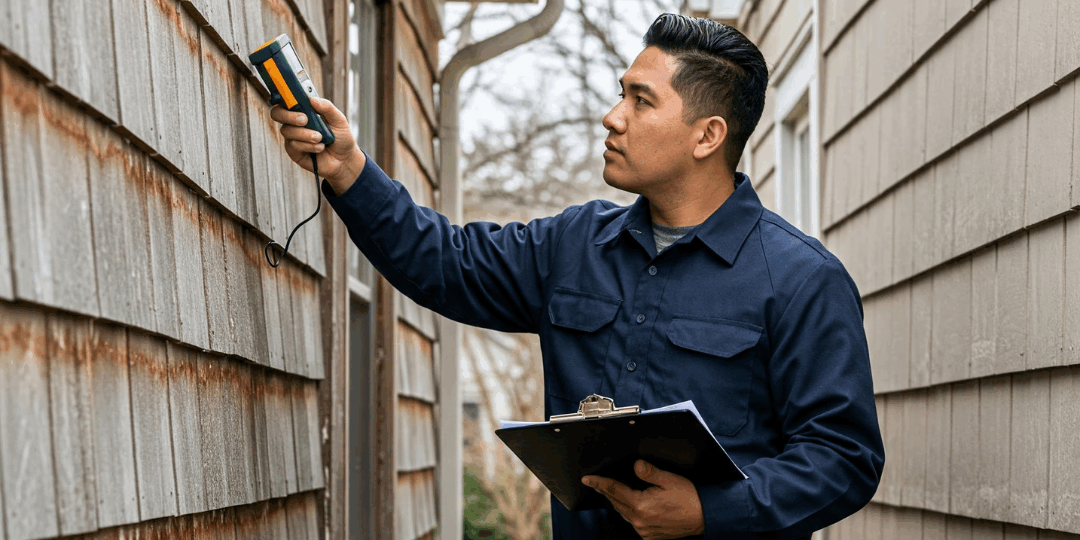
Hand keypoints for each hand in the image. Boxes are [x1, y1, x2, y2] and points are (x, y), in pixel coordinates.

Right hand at [270, 97, 366, 194]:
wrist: (345, 159)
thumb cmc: (341, 137)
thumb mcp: (339, 120)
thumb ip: (327, 108)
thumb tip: (312, 99)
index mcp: (304, 110)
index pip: (286, 100)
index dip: (283, 96)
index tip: (290, 96)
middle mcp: (295, 122)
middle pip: (277, 113)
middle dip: (289, 115)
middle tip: (304, 120)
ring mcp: (293, 137)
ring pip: (287, 131)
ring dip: (305, 134)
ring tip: (320, 138)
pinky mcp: (294, 152)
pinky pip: (293, 146)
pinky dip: (308, 146)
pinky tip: (319, 148)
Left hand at [582, 460, 705, 538]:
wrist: (704, 517)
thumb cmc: (688, 497)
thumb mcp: (668, 479)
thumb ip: (649, 472)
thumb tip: (635, 465)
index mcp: (641, 505)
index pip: (614, 490)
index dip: (599, 483)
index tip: (587, 479)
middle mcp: (639, 520)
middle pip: (615, 503)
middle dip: (605, 491)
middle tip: (595, 482)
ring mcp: (644, 530)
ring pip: (623, 513)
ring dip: (616, 502)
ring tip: (609, 491)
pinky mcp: (649, 536)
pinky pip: (632, 522)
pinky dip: (627, 512)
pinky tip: (628, 505)